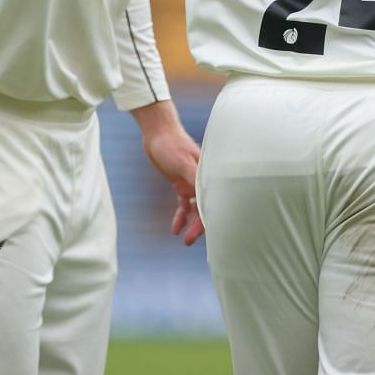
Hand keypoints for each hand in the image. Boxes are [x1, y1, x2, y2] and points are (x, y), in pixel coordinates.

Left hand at [135, 103, 204, 246]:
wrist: (157, 133)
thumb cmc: (172, 145)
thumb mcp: (183, 162)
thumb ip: (194, 178)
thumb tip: (205, 195)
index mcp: (209, 175)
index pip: (217, 200)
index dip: (216, 217)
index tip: (215, 234)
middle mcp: (203, 180)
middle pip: (207, 207)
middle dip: (200, 226)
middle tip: (191, 241)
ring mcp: (192, 183)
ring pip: (196, 209)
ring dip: (191, 224)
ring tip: (186, 241)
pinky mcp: (181, 184)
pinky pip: (183, 205)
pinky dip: (180, 217)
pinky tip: (175, 230)